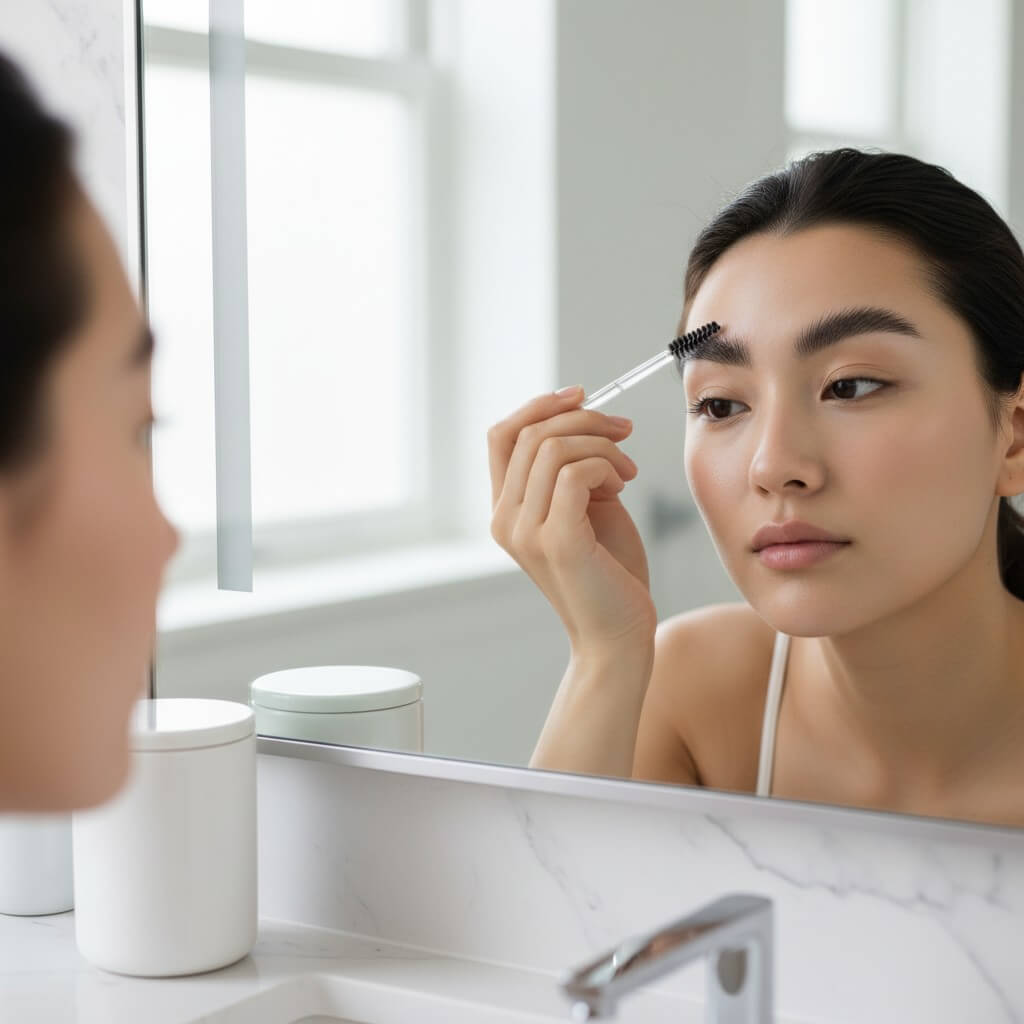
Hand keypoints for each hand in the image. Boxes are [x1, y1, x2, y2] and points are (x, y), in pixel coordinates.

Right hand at [488, 386, 656, 653]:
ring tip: (627, 468)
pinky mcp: (556, 540)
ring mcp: (526, 531)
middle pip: (531, 433)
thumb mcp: (587, 509)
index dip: (539, 406)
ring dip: (601, 444)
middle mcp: (505, 520)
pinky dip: (606, 465)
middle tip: (624, 432)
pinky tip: (623, 484)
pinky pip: (576, 472)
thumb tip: (584, 419)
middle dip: (585, 418)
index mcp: (506, 511)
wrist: (618, 636)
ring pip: (553, 447)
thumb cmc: (609, 574)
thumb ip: (575, 469)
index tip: (582, 395)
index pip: (501, 435)